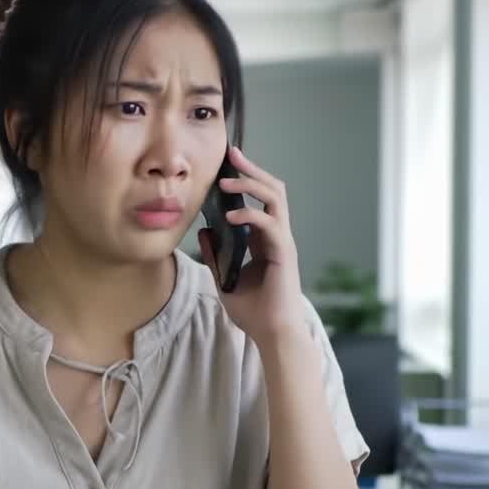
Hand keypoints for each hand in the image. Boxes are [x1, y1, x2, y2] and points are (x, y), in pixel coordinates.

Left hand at [198, 146, 309, 344]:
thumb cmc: (254, 312)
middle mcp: (277, 236)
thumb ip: (216, 255)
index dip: (245, 180)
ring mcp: (282, 242)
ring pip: (275, 198)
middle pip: (271, 190)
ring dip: (251, 184)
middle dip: (252, 170)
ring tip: (227, 180)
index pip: (259, 199)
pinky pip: (269, 224)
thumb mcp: (225, 280)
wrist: (271, 335)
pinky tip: (230, 216)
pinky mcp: (284, 253)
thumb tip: (203, 232)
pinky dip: (250, 215)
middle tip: (232, 154)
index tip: (227, 164)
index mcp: (264, 240)